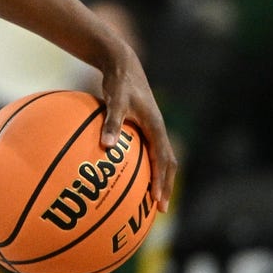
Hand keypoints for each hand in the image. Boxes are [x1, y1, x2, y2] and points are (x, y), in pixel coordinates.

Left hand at [96, 46, 177, 213]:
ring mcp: (150, 127)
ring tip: (149, 197)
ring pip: (159, 157)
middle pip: (167, 163)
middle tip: (160, 209)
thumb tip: (106, 146)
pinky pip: (146, 149)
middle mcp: (157, 129)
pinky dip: (144, 164)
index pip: (164, 161)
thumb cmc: (119, 82)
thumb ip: (111, 123)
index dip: (162, 182)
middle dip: (165, 186)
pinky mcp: (141, 124)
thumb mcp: (115, 102)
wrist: (121, 64)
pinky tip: (128, 173)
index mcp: (156, 127)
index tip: (158, 201)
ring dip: (158, 177)